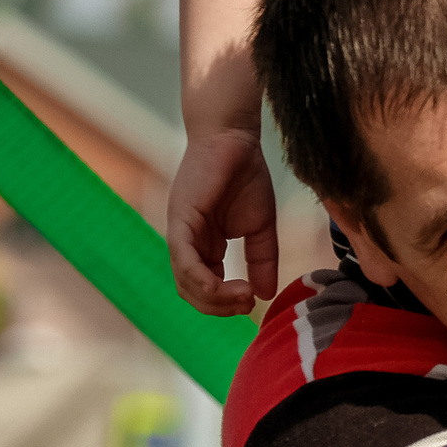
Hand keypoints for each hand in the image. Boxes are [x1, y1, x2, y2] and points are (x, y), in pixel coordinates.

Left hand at [168, 126, 279, 315]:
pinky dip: (201, 280)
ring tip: (243, 296)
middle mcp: (187, 245)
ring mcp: (181, 234)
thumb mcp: (261, 227)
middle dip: (220, 307)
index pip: (206, 289)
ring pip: (186, 283)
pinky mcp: (180, 222)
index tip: (253, 301)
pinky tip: (222, 287)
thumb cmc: (246, 176)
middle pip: (192, 293)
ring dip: (214, 299)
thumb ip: (262, 260)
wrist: (235, 139)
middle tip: (248, 304)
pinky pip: (184, 260)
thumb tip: (266, 295)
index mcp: (204, 247)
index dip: (227, 302)